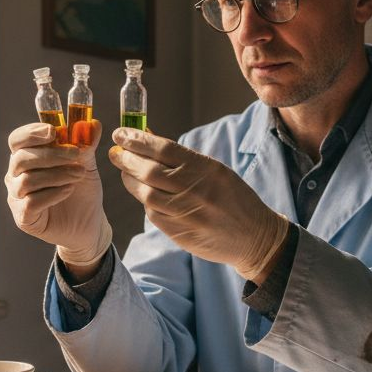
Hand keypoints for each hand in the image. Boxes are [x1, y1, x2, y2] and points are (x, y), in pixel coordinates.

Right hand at [4, 120, 111, 272]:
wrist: (88, 224)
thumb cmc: (82, 191)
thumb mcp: (86, 165)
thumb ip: (87, 145)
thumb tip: (93, 123)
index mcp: (26, 157)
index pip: (17, 140)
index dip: (31, 133)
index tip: (54, 131)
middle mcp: (15, 176)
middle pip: (21, 158)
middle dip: (51, 154)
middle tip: (76, 154)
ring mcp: (16, 197)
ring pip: (28, 180)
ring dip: (57, 174)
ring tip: (78, 175)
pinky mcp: (23, 218)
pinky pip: (31, 203)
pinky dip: (53, 194)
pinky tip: (68, 190)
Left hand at [108, 127, 288, 281]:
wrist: (255, 236)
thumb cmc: (233, 197)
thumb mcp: (215, 170)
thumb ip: (183, 159)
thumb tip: (147, 140)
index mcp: (206, 169)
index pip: (163, 149)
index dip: (137, 140)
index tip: (121, 134)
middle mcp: (195, 190)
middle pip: (148, 171)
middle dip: (127, 159)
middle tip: (116, 153)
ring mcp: (187, 214)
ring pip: (146, 194)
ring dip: (130, 181)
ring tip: (126, 172)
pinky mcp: (181, 233)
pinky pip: (153, 215)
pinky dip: (144, 201)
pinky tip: (144, 194)